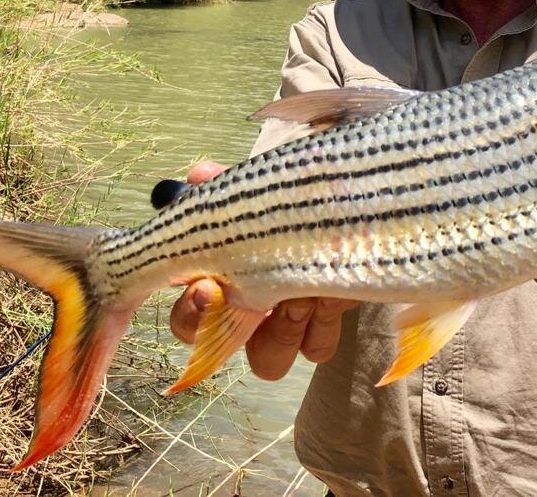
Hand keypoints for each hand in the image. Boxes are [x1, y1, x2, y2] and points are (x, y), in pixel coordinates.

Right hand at [168, 161, 358, 379]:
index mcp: (221, 279)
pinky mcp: (325, 326)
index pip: (187, 319)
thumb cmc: (291, 199)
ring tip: (305, 293)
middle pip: (218, 350)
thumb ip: (225, 184)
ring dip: (283, 328)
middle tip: (262, 300)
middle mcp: (247, 310)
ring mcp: (286, 324)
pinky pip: (316, 349)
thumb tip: (198, 176)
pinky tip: (335, 292)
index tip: (207, 286)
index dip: (191, 313)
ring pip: (268, 361)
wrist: (349, 206)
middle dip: (233, 330)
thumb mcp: (258, 187)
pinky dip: (323, 324)